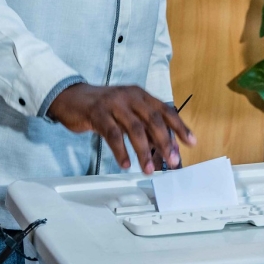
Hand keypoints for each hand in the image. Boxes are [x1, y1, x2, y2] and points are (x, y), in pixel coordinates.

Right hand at [47, 84, 194, 173]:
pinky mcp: (97, 113)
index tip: (191, 142)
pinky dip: (121, 151)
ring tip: (149, 169)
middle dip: (165, 142)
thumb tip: (165, 146)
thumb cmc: (104, 107)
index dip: (180, 126)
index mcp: (141, 95)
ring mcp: (113, 103)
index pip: (166, 110)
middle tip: (172, 160)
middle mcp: (130, 96)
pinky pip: (112, 134)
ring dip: (144, 151)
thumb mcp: (127, 112)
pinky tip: (126, 164)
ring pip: (134, 128)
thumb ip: (145, 126)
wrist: (72, 97)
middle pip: (153, 119)